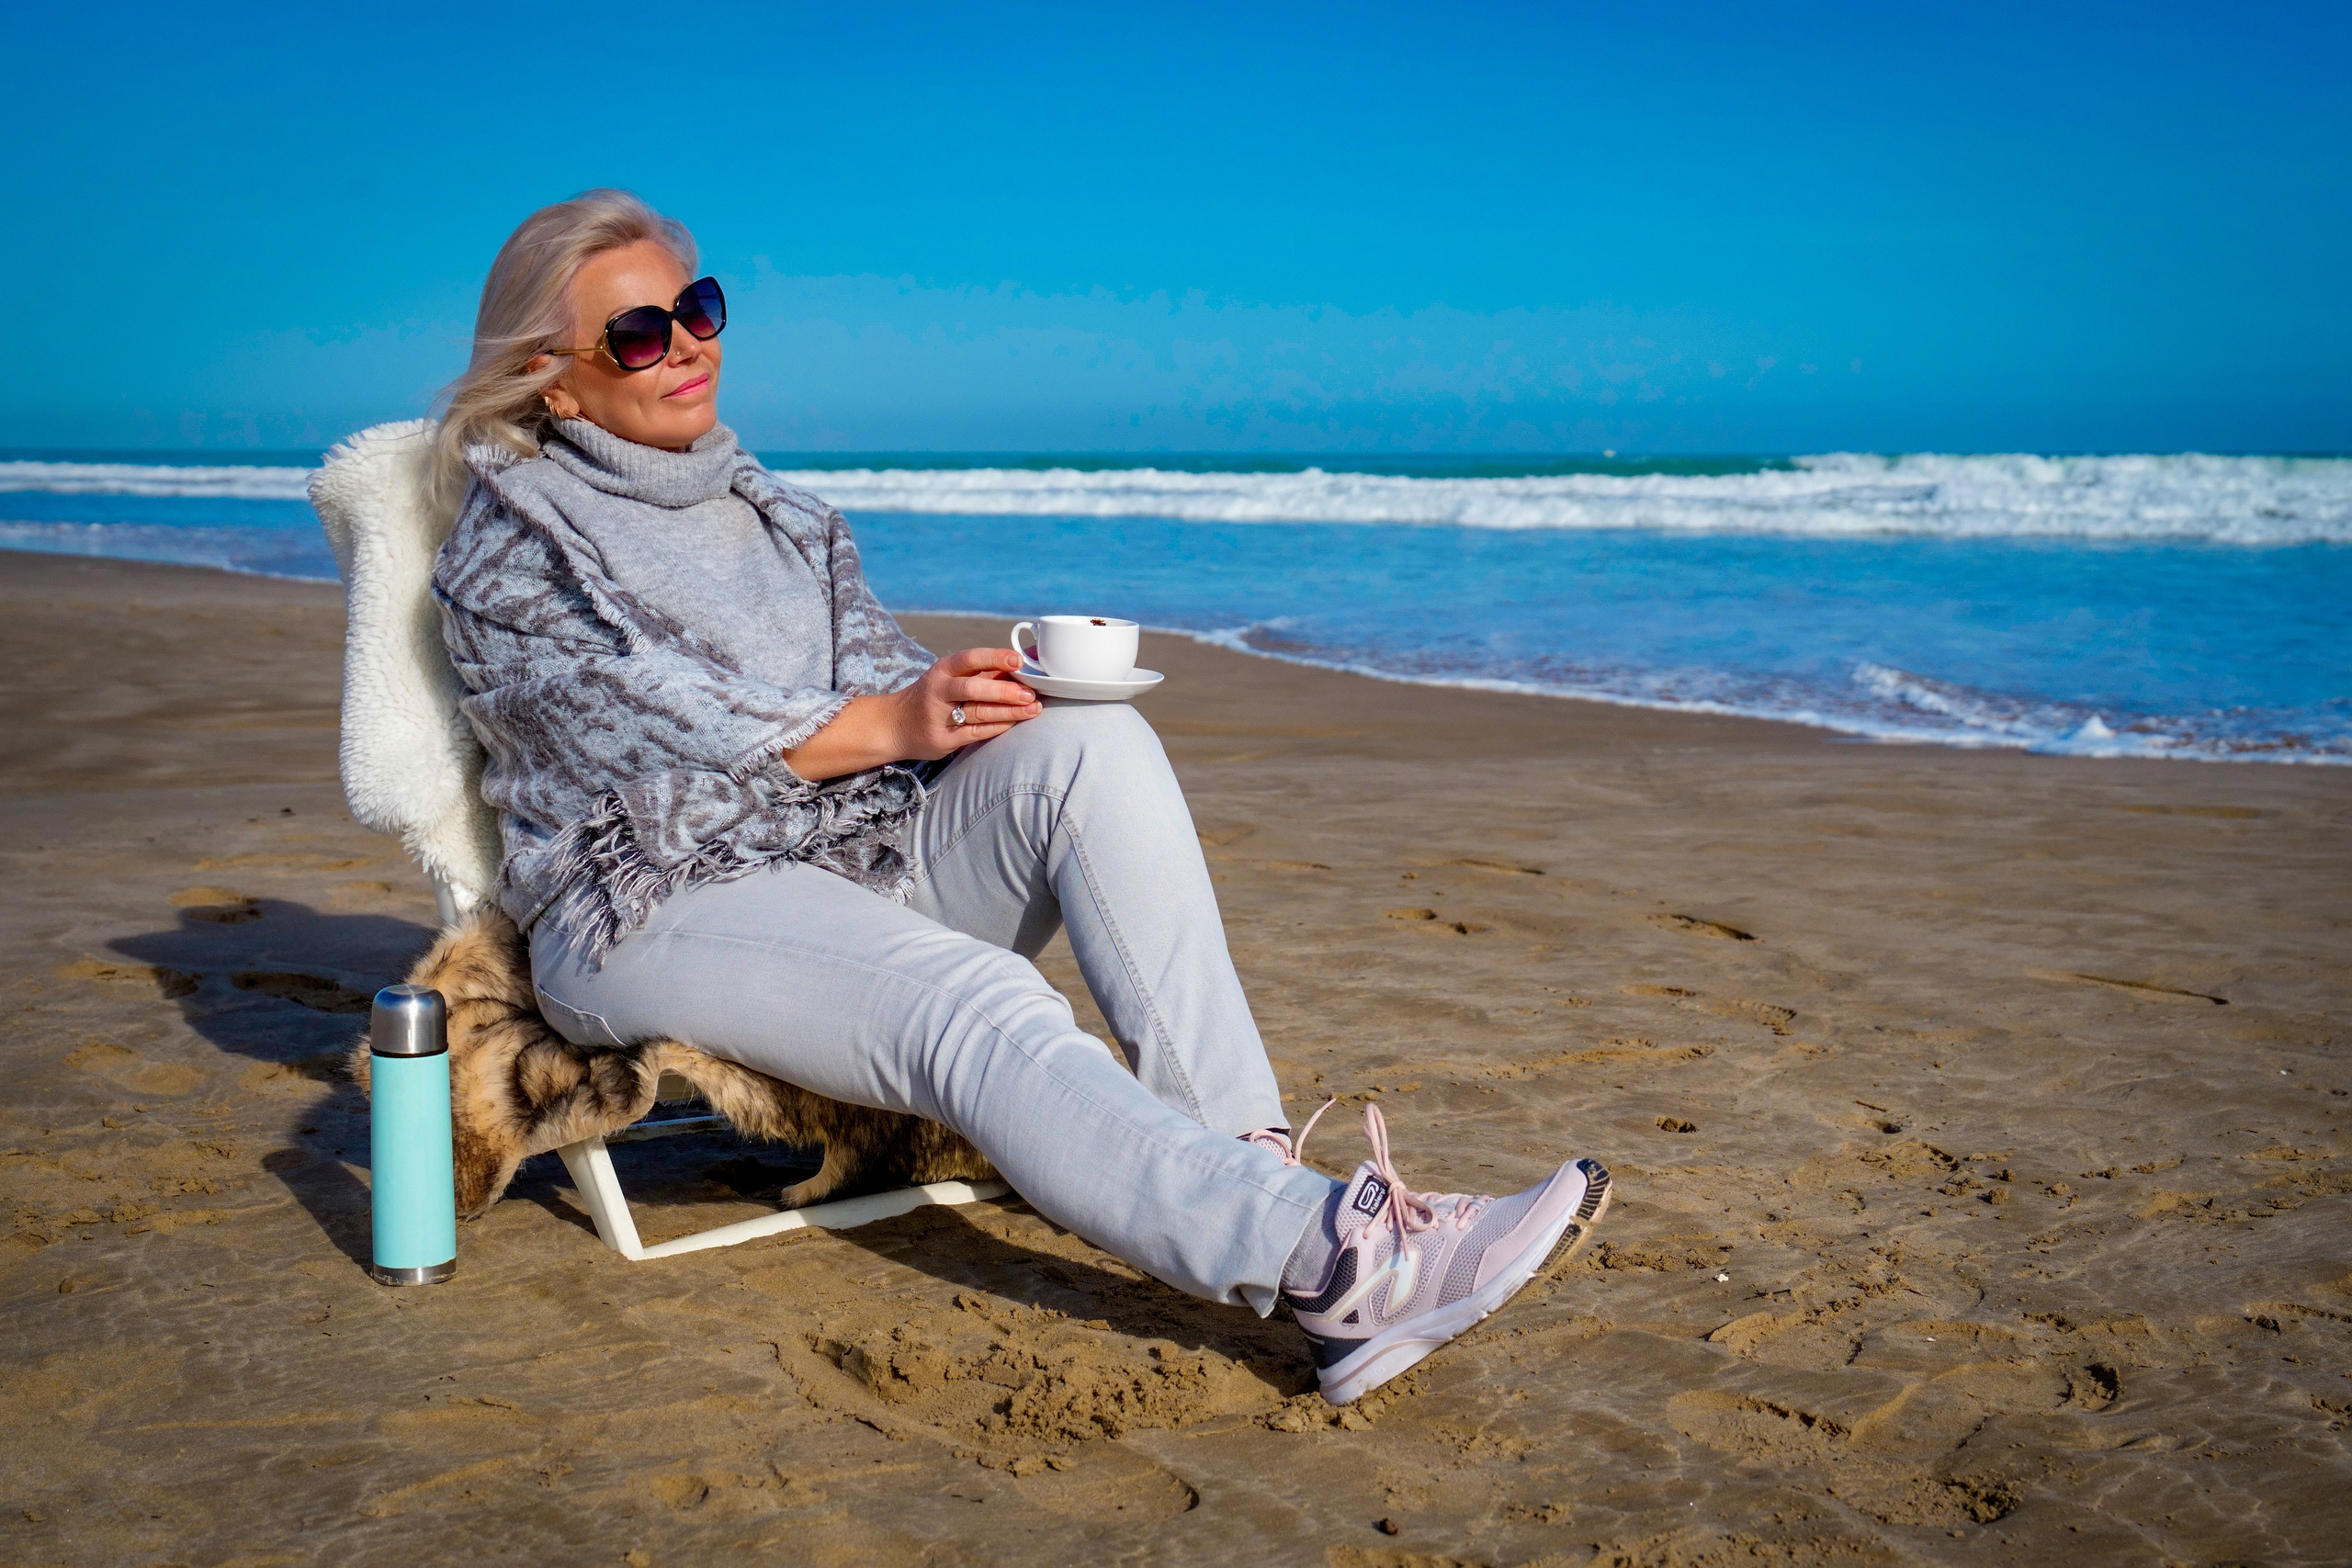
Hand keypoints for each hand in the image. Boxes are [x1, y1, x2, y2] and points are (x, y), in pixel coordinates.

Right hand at [779, 647, 1041, 780]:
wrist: (894, 725)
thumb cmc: (931, 696)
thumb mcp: (947, 677)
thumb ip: (978, 673)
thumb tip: (1020, 667)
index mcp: (942, 669)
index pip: (971, 658)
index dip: (995, 658)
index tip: (1018, 661)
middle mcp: (939, 690)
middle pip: (975, 689)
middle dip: (1007, 692)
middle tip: (1031, 694)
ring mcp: (940, 716)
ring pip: (979, 713)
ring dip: (1010, 712)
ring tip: (1033, 710)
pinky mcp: (944, 739)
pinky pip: (976, 733)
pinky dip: (997, 727)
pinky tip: (1013, 724)